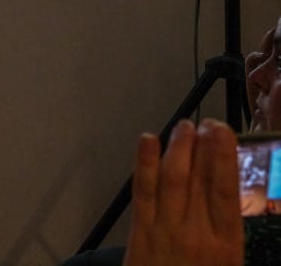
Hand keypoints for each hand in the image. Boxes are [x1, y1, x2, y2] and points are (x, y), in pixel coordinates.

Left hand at [124, 119, 241, 265]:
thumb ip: (227, 235)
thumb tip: (227, 199)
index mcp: (225, 245)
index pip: (224, 191)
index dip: (223, 157)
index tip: (223, 131)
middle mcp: (196, 233)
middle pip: (198, 180)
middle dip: (202, 147)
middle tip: (205, 122)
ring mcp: (165, 230)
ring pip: (172, 180)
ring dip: (177, 149)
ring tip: (183, 127)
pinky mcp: (140, 231)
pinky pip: (143, 191)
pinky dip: (145, 163)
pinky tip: (147, 140)